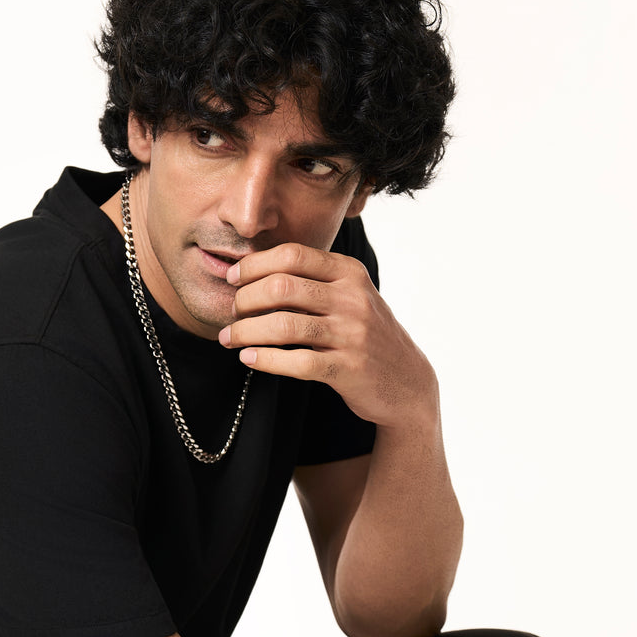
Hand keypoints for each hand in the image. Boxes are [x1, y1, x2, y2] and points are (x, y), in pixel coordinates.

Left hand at [218, 242, 436, 428]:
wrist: (407, 382)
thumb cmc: (367, 336)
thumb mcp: (351, 296)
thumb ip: (315, 281)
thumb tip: (257, 271)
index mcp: (349, 273)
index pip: (293, 255)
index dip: (254, 265)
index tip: (232, 279)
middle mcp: (352, 298)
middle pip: (282, 287)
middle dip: (246, 299)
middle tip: (231, 313)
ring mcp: (352, 334)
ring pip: (284, 326)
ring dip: (247, 331)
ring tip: (229, 338)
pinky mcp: (348, 369)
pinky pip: (298, 362)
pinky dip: (266, 360)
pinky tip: (249, 359)